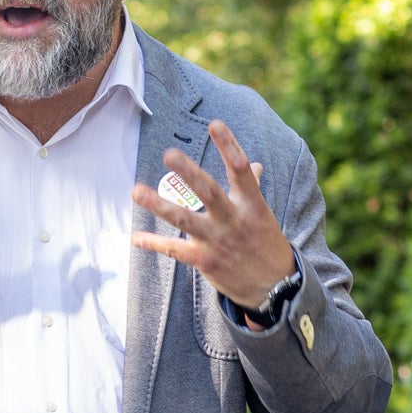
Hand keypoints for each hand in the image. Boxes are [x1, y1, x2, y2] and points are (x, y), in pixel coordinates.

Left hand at [129, 121, 296, 309]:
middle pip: (209, 192)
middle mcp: (234, 220)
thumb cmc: (265, 244)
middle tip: (169, 154)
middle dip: (189, 173)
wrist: (275, 288)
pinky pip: (175, 251)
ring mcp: (218, 242)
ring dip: (159, 206)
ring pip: (186, 221)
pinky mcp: (205, 262)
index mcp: (251, 204)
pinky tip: (136, 238)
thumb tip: (253, 166)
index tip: (215, 125)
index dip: (229, 146)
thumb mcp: (262, 215)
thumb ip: (252, 188)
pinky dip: (154, 244)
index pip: (241, 170)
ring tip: (136, 191)